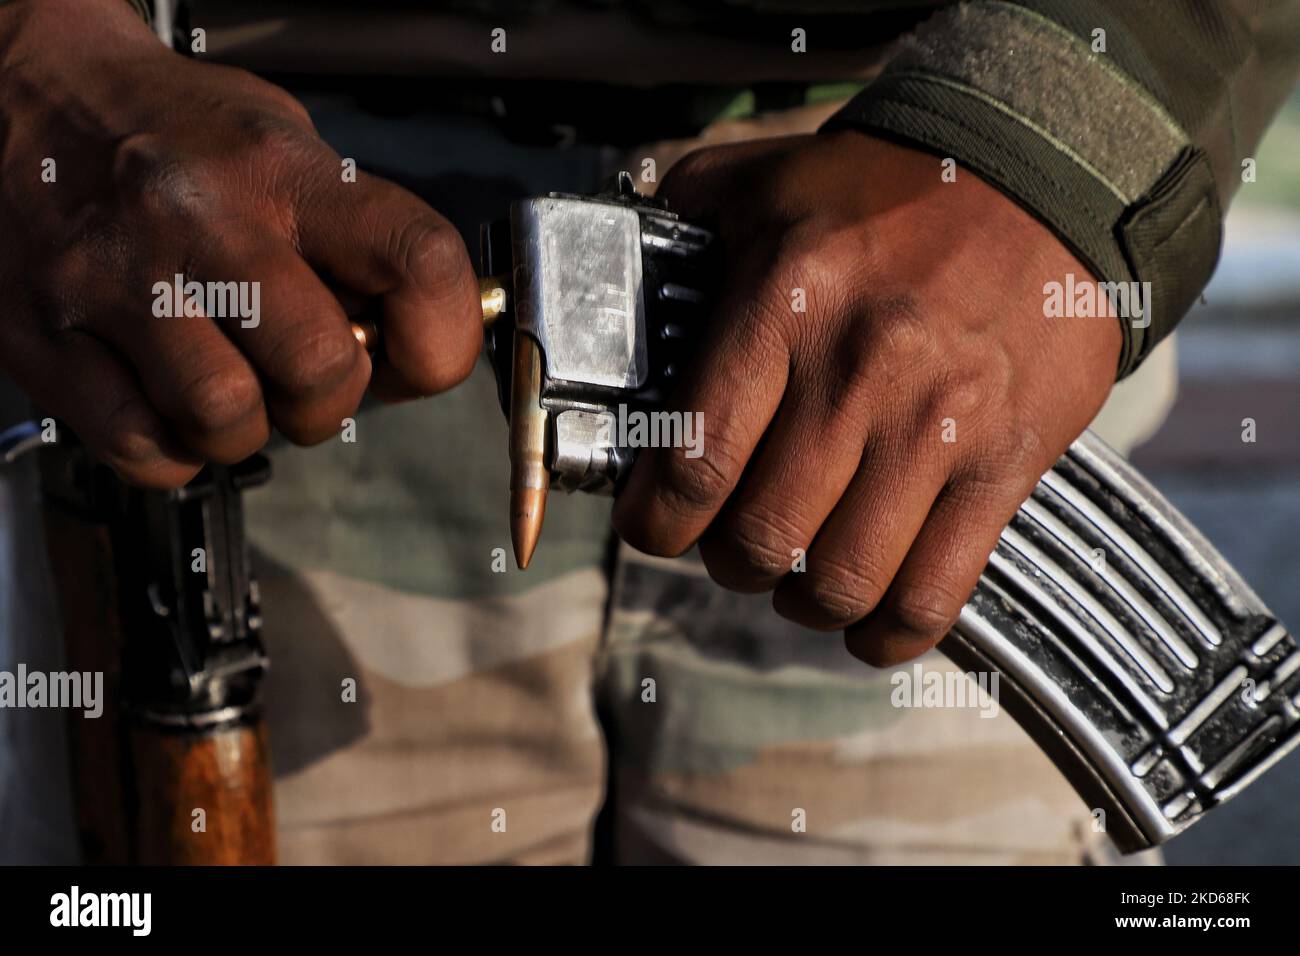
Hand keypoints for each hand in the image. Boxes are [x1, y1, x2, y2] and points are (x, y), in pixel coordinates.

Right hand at [0, 0, 481, 487]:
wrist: (22, 87)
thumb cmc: (172, 127)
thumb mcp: (284, 141)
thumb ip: (354, 236)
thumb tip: (418, 341)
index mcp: (282, 171)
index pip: (420, 261)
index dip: (446, 339)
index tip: (423, 362)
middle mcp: (200, 220)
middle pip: (323, 370)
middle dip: (331, 401)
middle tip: (307, 379)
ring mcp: (115, 282)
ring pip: (228, 422)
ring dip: (247, 430)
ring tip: (230, 384)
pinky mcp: (45, 338)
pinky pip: (143, 448)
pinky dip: (173, 450)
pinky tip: (169, 402)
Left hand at [612, 132, 1120, 665]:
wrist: (1043, 176)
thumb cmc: (887, 190)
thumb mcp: (764, 178)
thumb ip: (679, 220)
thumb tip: (614, 270)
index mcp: (783, 304)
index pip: (693, 462)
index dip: (654, 523)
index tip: (652, 526)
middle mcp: (859, 372)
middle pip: (761, 537)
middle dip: (728, 562)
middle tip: (730, 543)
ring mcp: (938, 425)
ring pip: (843, 580)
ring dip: (801, 602)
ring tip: (795, 580)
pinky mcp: (1006, 461)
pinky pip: (938, 590)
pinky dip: (889, 632)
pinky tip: (866, 621)